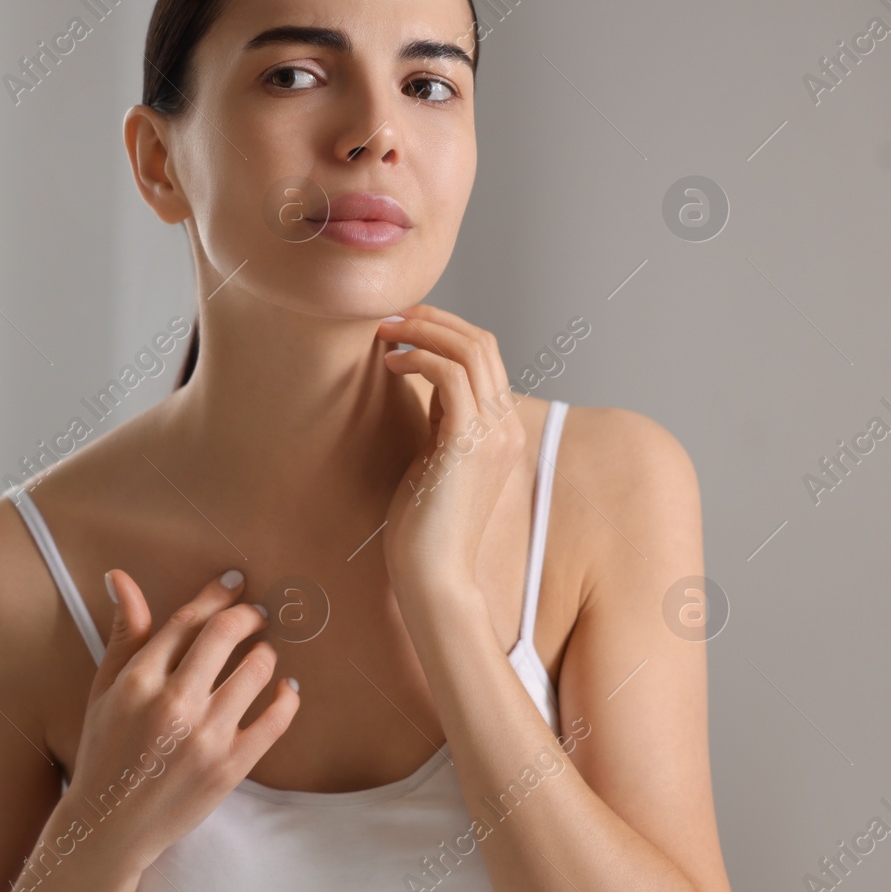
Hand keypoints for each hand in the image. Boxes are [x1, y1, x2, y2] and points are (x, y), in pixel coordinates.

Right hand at [62, 569, 299, 872]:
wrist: (111, 823)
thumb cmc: (105, 750)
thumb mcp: (105, 689)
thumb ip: (124, 634)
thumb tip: (121, 577)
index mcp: (138, 681)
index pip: (188, 621)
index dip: (215, 594)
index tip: (234, 581)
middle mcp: (173, 703)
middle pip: (225, 635)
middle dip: (247, 615)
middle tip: (256, 613)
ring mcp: (205, 737)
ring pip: (255, 671)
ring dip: (266, 653)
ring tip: (264, 653)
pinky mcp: (230, 767)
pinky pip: (275, 722)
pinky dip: (287, 699)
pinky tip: (287, 689)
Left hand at [377, 304, 526, 609]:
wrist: (433, 574)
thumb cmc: (423, 524)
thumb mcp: (434, 456)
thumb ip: (439, 418)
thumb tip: (422, 377)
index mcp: (500, 428)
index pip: (485, 355)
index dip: (444, 328)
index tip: (401, 324)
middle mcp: (506, 426)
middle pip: (481, 342)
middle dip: (432, 318)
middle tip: (388, 317)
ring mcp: (494, 434)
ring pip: (471, 350)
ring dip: (424, 330)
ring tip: (384, 333)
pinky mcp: (471, 444)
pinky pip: (452, 377)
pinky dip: (421, 358)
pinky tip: (392, 364)